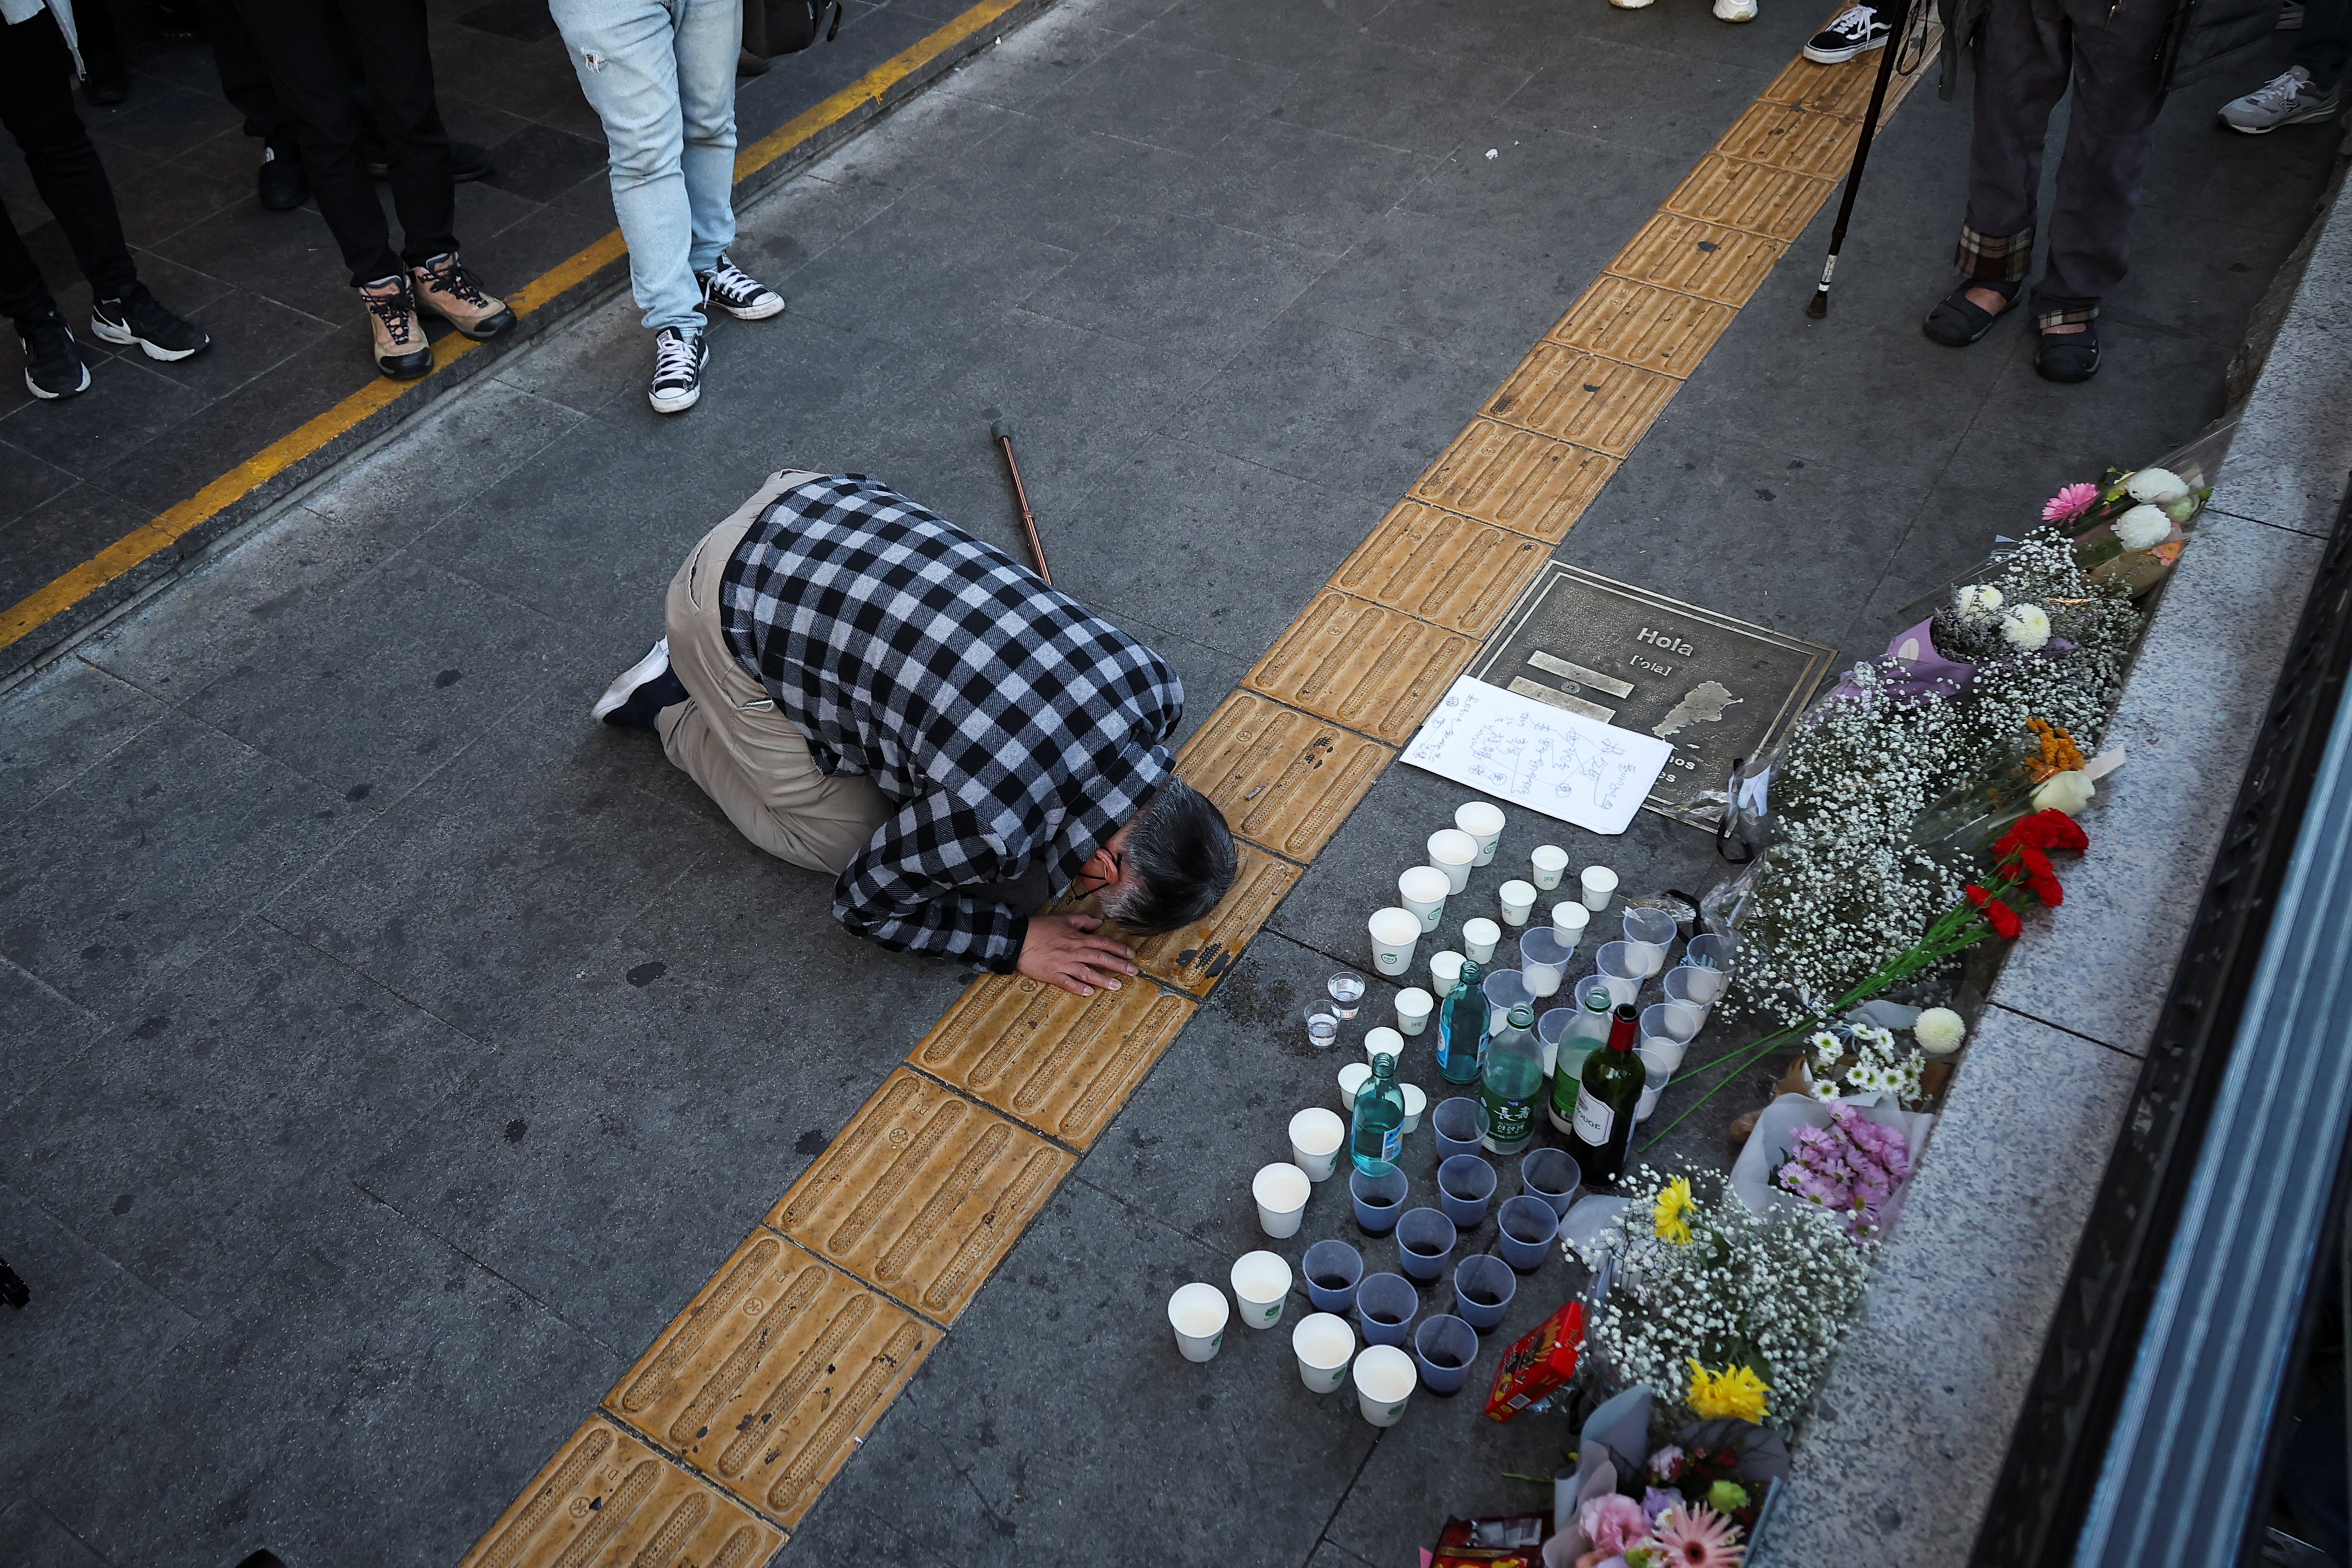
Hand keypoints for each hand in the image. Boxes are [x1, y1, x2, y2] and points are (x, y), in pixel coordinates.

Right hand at [1017, 914, 1137, 997]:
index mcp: (1077, 938)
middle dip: (1118, 965)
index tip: (1131, 955)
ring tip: (1117, 985)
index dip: (1119, 949)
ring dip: (1103, 979)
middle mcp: (1073, 952)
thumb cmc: (1039, 928)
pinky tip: (1089, 993)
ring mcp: (1063, 964)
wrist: (1018, 938)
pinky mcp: (1052, 974)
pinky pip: (1067, 983)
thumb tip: (1098, 923)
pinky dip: (1078, 988)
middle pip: (1100, 958)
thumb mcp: (1063, 919)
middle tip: (1133, 972)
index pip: (1103, 943)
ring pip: (1087, 972)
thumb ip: (1082, 921)